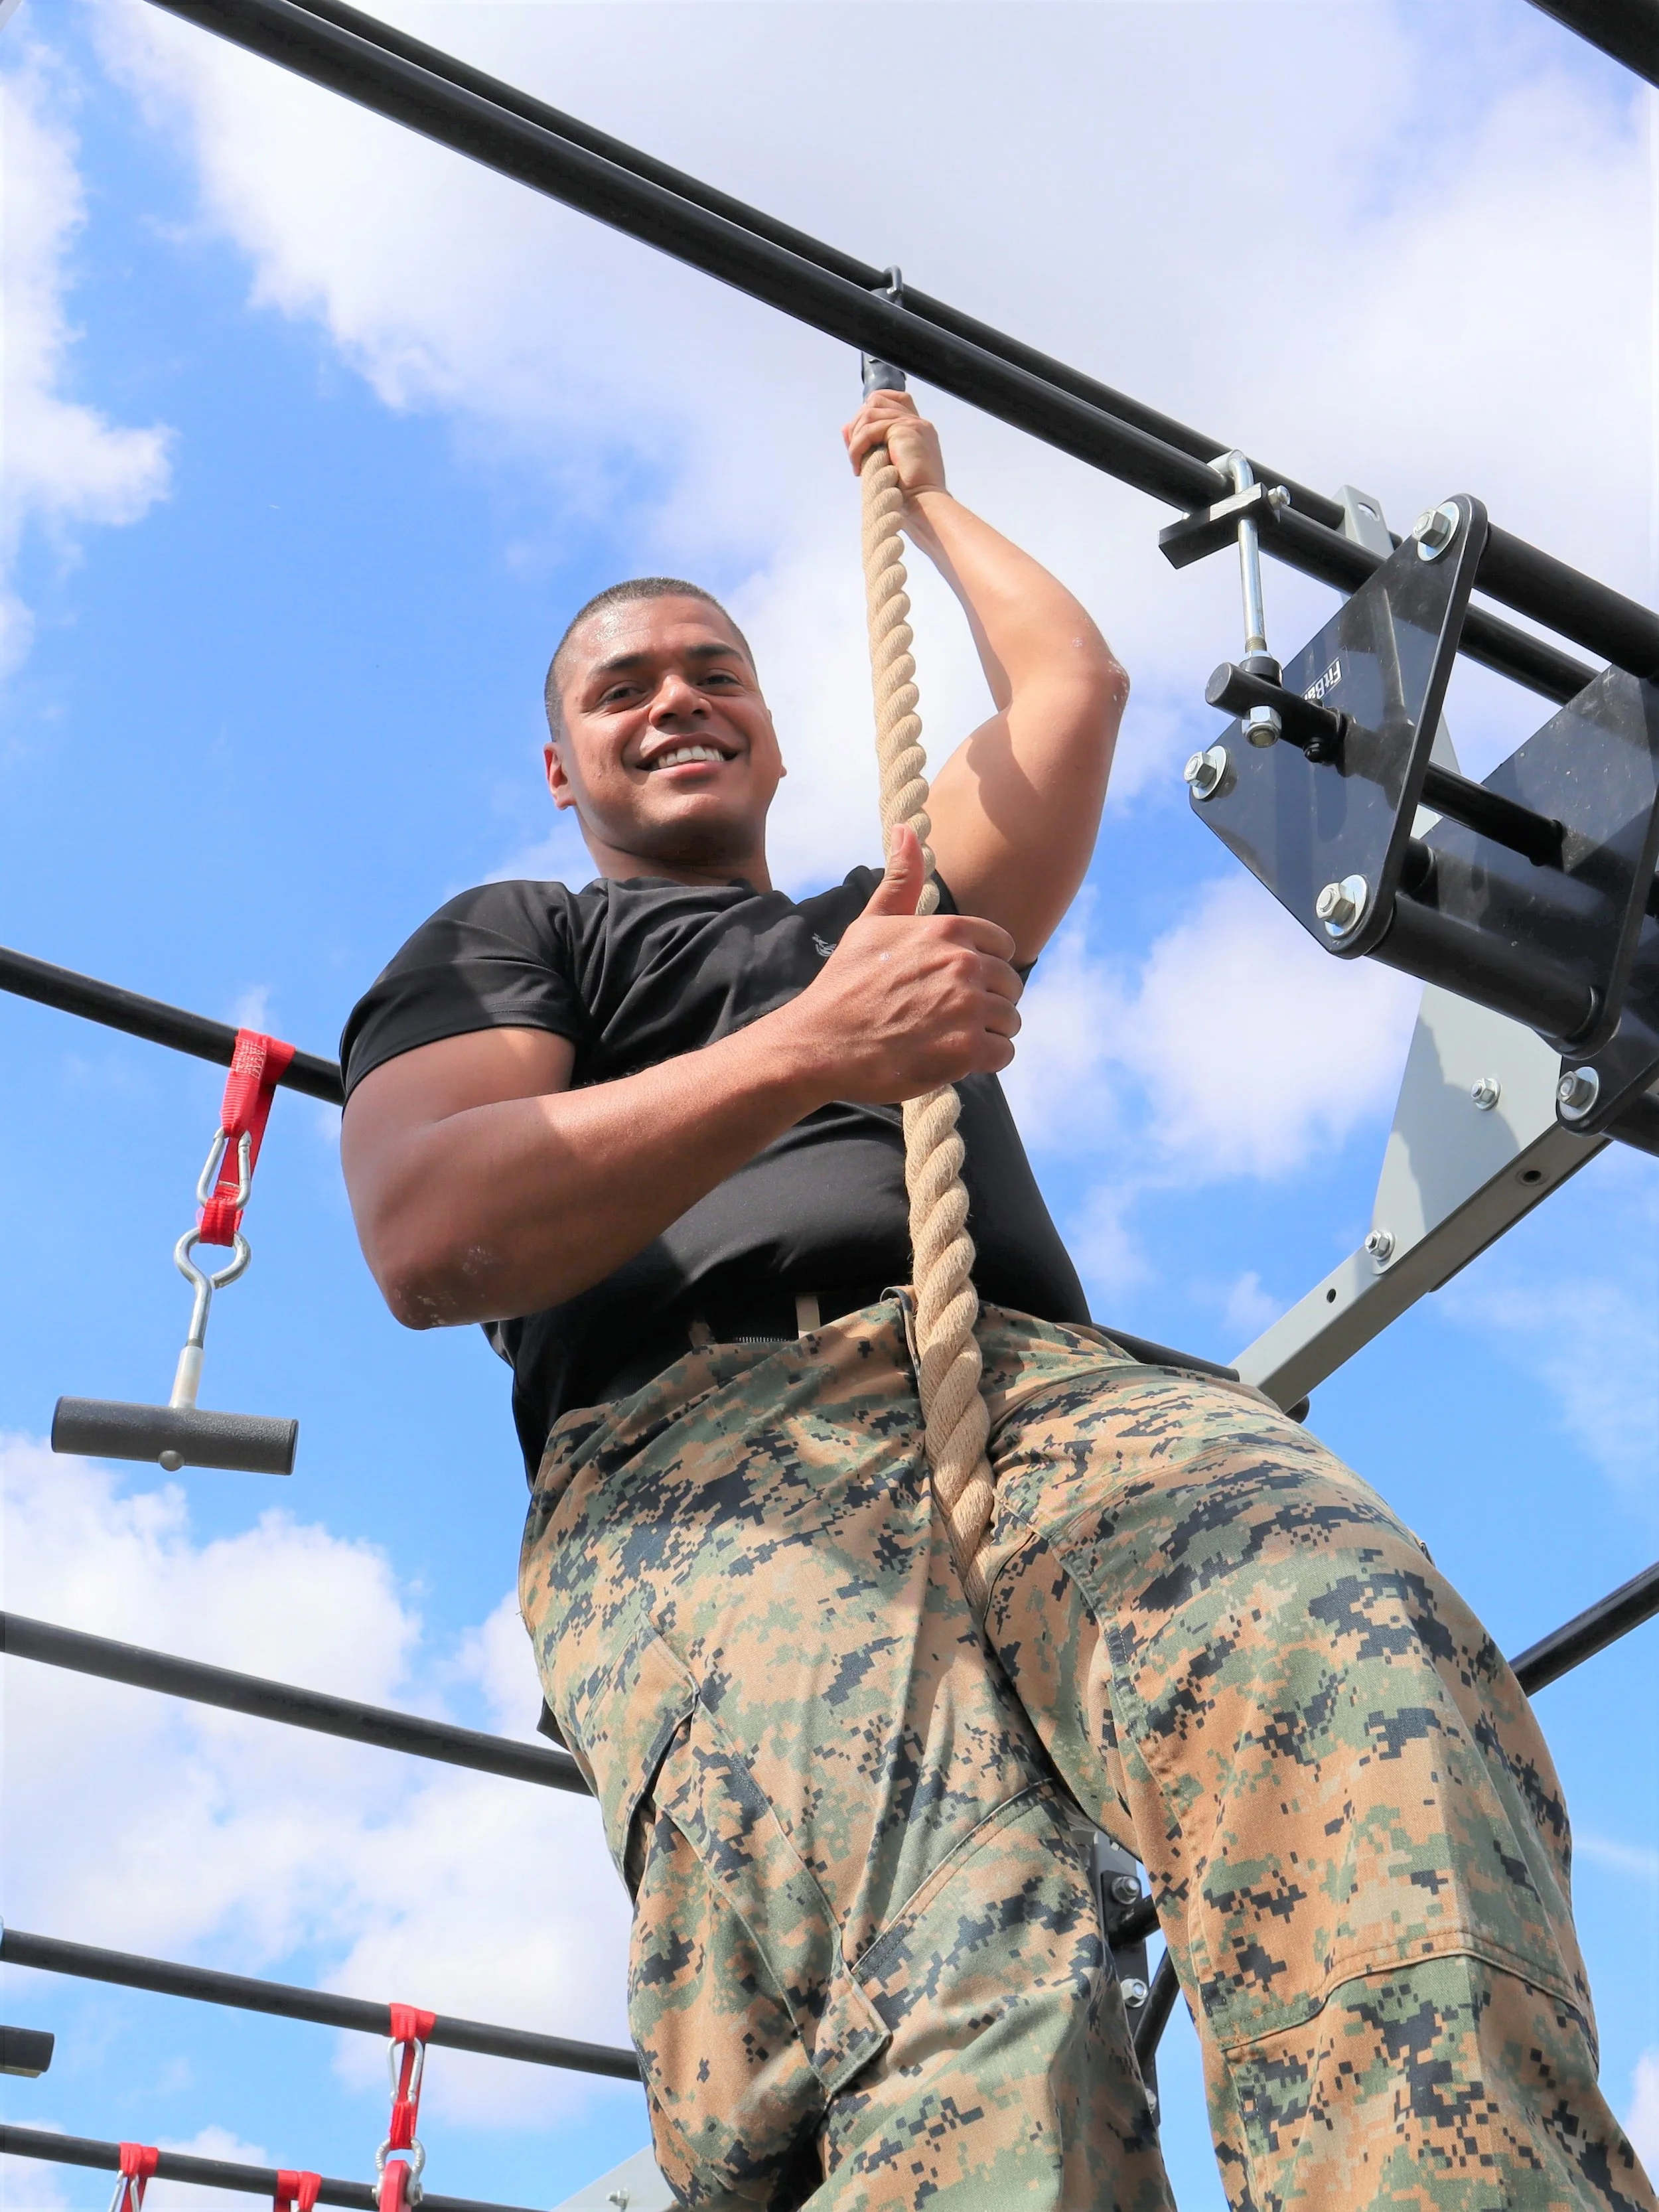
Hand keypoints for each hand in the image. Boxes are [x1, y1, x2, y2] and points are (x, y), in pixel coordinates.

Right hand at [777, 825, 1020, 1103]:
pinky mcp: (966, 1050)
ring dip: (988, 1032)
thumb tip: (905, 828)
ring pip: (1011, 1020)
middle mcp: (964, 964)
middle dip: (987, 1002)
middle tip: (947, 1017)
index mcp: (948, 930)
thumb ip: (900, 879)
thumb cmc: (845, 984)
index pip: (1003, 947)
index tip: (956, 985)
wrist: (821, 1043)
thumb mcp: (871, 924)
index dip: (983, 968)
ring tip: (949, 1038)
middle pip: (1010, 985)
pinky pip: (1004, 1052)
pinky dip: (985, 1059)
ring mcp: (967, 1007)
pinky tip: (954, 1057)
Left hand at [843, 390, 946, 500]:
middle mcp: (917, 422)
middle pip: (877, 400)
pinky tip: (858, 468)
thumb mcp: (885, 464)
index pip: (894, 400)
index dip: (871, 408)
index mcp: (918, 429)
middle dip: (857, 424)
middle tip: (854, 453)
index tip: (859, 434)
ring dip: (855, 438)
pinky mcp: (904, 429)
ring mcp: (913, 424)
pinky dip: (857, 449)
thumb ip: (871, 444)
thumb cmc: (910, 495)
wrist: (924, 506)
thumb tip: (845, 428)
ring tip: (856, 462)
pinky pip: (868, 431)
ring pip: (869, 413)